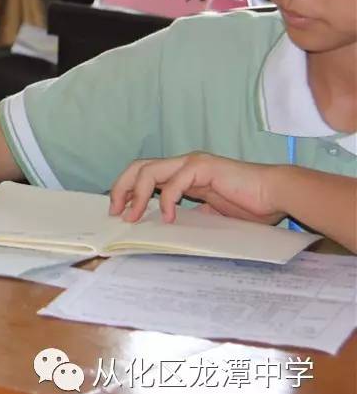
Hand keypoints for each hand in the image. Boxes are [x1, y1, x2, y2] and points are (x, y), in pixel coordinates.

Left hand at [108, 152, 285, 224]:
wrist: (277, 195)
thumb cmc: (251, 206)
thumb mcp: (211, 215)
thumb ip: (190, 216)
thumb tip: (168, 229)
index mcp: (183, 174)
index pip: (145, 174)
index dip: (128, 190)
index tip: (119, 211)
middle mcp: (183, 164)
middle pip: (139, 167)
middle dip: (122, 188)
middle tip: (116, 211)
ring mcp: (192, 163)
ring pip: (150, 171)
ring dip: (137, 194)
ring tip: (133, 215)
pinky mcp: (204, 167)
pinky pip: (174, 181)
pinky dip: (167, 199)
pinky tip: (170, 217)